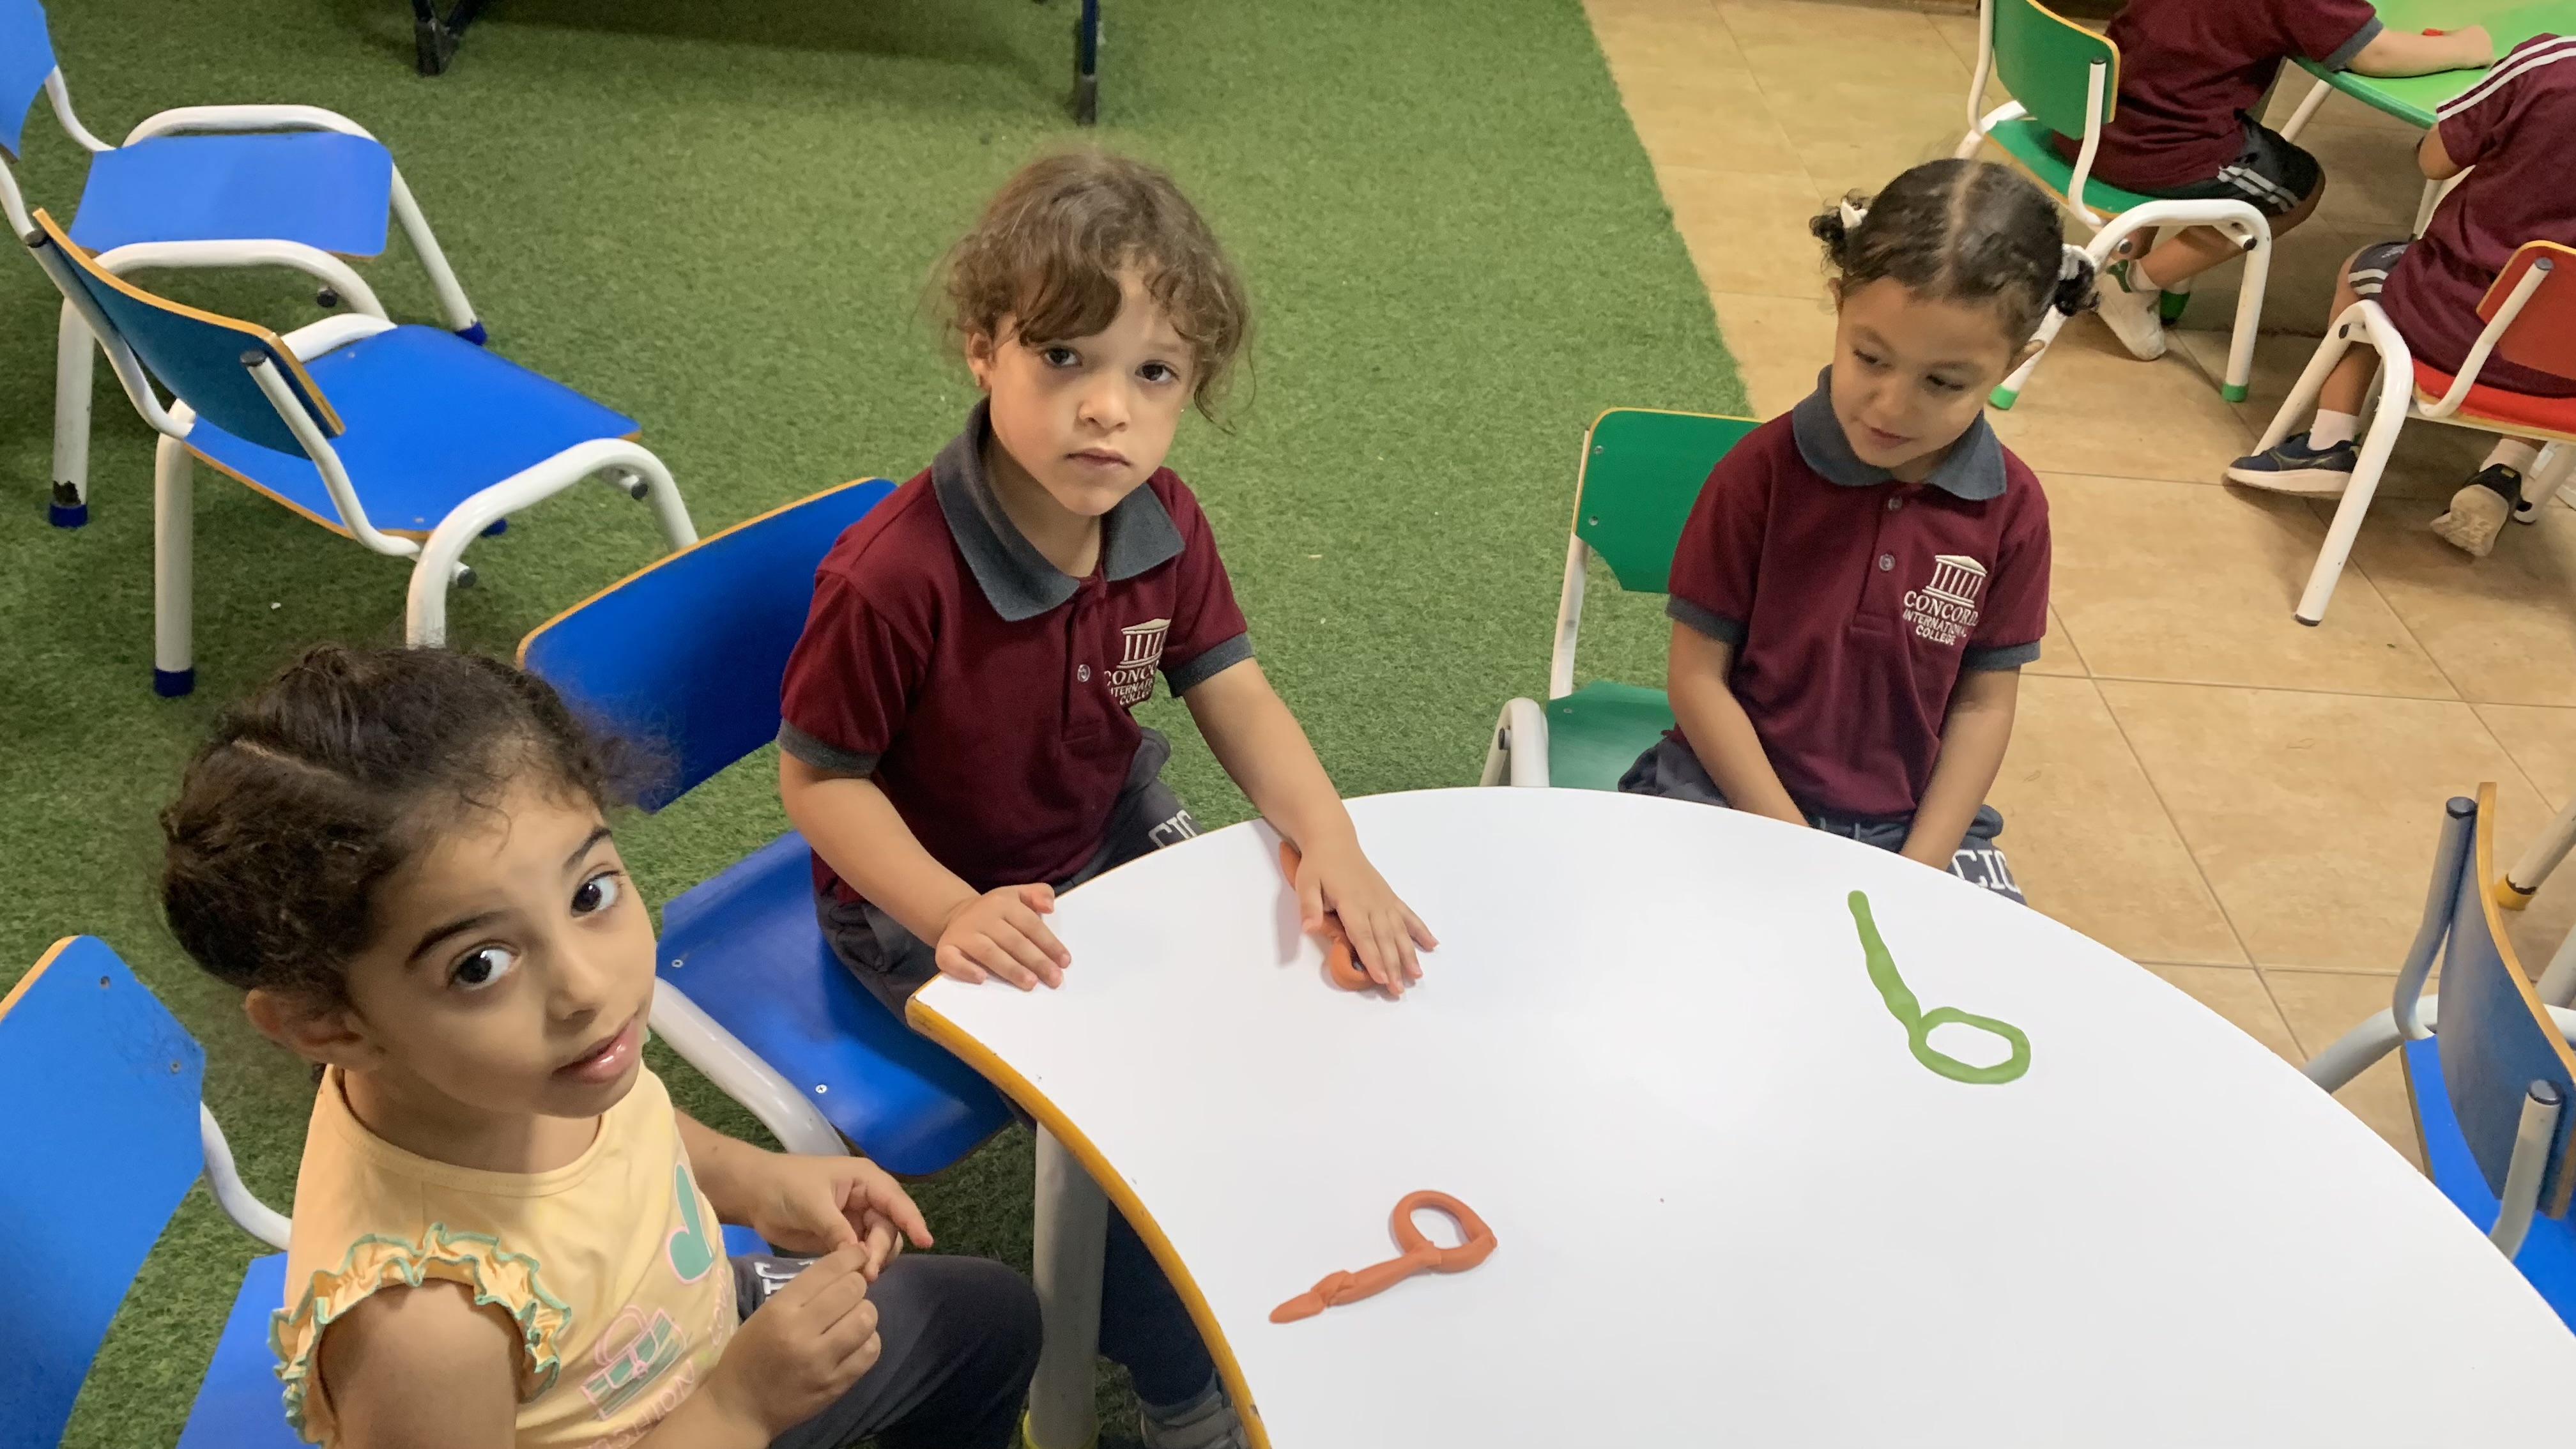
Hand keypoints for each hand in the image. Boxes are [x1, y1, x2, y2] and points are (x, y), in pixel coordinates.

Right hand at [703, 1247, 880, 1436]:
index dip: (850, 1256)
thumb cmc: (748, 1356)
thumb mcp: (765, 1314)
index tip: (857, 1253)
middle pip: (853, 1290)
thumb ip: (803, 1293)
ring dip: (864, 1312)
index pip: (827, 1271)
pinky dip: (868, 1340)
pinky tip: (855, 1341)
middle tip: (849, 1291)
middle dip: (856, 1284)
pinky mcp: (836, 1385)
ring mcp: (822, 1362)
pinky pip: (870, 1351)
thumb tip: (845, 1267)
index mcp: (779, 1311)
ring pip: (867, 1318)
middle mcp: (802, 1333)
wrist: (740, 1410)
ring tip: (852, 1316)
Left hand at [739, 1153, 932, 1278]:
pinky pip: (861, 1254)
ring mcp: (855, 1219)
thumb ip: (837, 1229)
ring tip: (860, 1277)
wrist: (753, 1194)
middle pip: (889, 1228)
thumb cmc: (784, 1186)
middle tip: (867, 1272)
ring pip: (878, 1243)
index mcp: (865, 1180)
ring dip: (874, 1260)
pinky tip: (854, 1277)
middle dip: (882, 1250)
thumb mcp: (812, 1204)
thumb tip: (859, 1256)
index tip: (926, 1242)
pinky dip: (860, 1265)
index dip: (913, 1221)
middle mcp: (866, 1199)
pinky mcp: (842, 1238)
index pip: (896, 1201)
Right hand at [935, 884, 1068, 989]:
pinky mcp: (945, 949)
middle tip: (1054, 979)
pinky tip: (982, 979)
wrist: (956, 914)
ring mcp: (963, 934)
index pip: (1030, 925)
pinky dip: (966, 970)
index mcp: (1003, 903)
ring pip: (989, 952)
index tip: (1064, 962)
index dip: (1049, 943)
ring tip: (1030, 983)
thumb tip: (1050, 907)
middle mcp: (982, 917)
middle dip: (1036, 961)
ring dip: (1010, 968)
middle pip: (1013, 941)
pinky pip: (952, 960)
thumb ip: (1038, 894)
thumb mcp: (1017, 895)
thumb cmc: (995, 911)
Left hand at [1291, 838, 1436, 995]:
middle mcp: (1373, 903)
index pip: (1363, 935)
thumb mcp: (1306, 883)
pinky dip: (1420, 930)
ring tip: (1417, 975)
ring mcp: (1384, 900)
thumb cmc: (1318, 866)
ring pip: (1399, 931)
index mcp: (1352, 902)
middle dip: (1392, 965)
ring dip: (1408, 954)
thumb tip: (1309, 927)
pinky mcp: (1390, 897)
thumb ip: (1309, 906)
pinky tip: (1432, 944)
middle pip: (1384, 939)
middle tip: (1398, 989)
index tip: (1380, 978)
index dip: (1373, 957)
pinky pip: (1408, 915)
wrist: (1334, 842)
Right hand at [2453, 23, 2493, 63]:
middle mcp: (2486, 35)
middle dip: (2477, 50)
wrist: (2452, 50)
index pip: (2477, 37)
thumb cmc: (2449, 41)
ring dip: (2480, 58)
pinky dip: (2482, 66)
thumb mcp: (2450, 35)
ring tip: (2470, 64)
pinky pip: (2487, 63)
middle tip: (2466, 57)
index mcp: (2477, 28)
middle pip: (2483, 44)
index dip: (2471, 43)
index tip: (2463, 49)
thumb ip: (2455, 36)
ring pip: (2486, 53)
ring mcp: (2489, 46)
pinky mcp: (2489, 57)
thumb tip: (2450, 38)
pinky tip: (2474, 68)